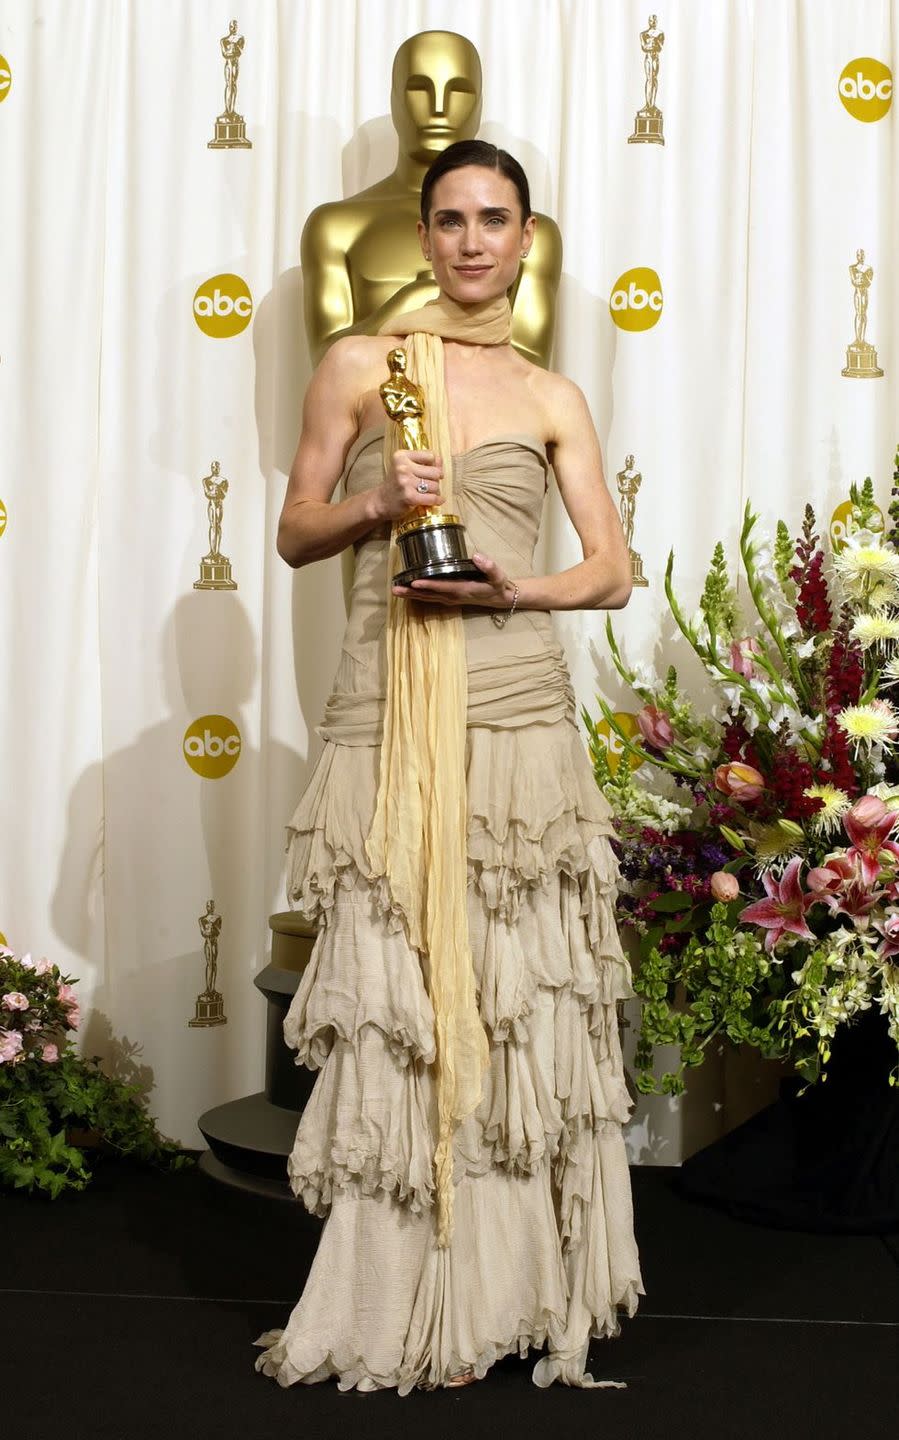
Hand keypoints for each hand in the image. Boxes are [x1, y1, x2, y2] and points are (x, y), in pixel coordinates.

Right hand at [375, 450, 444, 522]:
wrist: (380, 501)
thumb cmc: (396, 484)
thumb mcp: (405, 467)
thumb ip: (423, 461)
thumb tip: (440, 460)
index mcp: (402, 456)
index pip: (430, 456)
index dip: (434, 465)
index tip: (430, 472)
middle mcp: (403, 467)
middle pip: (435, 472)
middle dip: (436, 480)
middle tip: (429, 485)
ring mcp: (405, 482)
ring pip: (435, 486)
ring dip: (435, 491)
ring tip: (428, 493)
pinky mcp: (409, 497)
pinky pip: (432, 498)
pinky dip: (437, 500)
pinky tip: (437, 500)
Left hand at [393, 552, 515, 608]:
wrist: (501, 598)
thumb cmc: (498, 585)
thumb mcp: (498, 576)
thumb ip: (489, 567)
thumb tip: (477, 556)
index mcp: (462, 589)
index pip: (441, 587)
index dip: (427, 585)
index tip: (414, 581)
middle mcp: (453, 596)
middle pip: (428, 595)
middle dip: (411, 592)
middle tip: (394, 589)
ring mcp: (450, 598)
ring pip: (427, 597)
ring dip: (411, 594)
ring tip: (395, 590)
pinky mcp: (449, 598)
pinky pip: (430, 597)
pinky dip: (418, 595)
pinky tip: (408, 591)